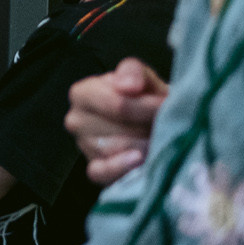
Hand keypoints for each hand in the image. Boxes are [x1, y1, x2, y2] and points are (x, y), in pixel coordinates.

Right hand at [65, 58, 167, 183]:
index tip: (167, 106)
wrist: (152, 121)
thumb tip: (129, 86)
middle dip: (147, 128)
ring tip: (159, 139)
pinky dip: (121, 168)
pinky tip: (140, 161)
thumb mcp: (142, 77)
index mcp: (82, 93)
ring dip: (144, 146)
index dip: (147, 107)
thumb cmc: (146, 97)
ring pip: (116, 151)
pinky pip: (103, 173)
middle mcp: (76, 120)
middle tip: (166, 125)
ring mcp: (83, 146)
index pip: (117, 104)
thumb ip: (134, 71)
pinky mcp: (94, 169)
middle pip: (119, 130)